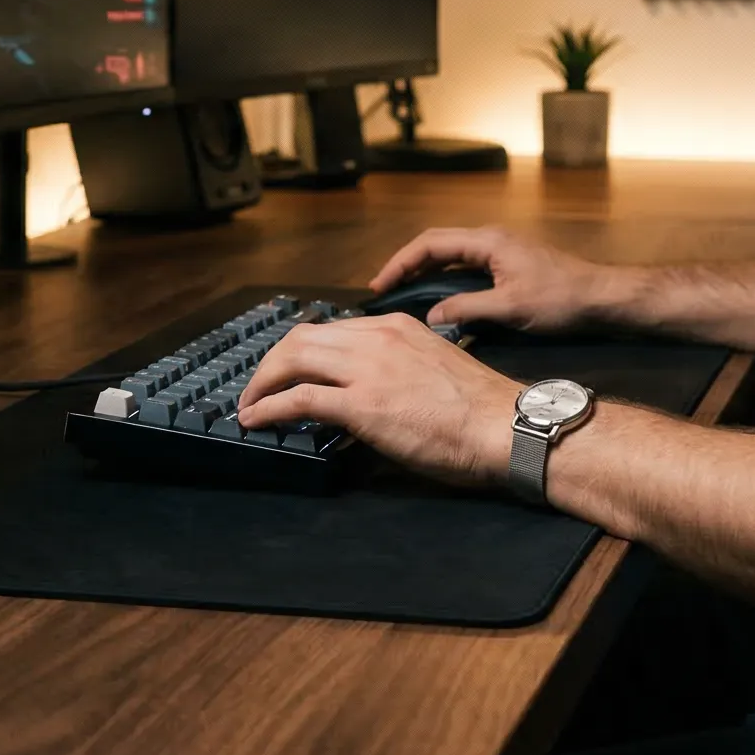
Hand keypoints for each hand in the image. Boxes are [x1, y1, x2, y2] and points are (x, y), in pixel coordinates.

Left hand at [235, 314, 522, 486]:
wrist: (504, 426)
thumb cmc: (481, 409)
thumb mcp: (432, 369)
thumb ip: (397, 369)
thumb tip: (370, 393)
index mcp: (396, 327)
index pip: (332, 329)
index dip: (300, 349)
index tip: (288, 369)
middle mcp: (377, 338)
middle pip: (302, 337)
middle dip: (271, 363)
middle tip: (258, 386)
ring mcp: (368, 369)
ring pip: (293, 359)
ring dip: (262, 382)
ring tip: (250, 403)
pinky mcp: (362, 404)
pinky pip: (298, 398)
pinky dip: (269, 407)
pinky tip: (256, 420)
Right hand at [369, 227, 618, 333]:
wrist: (602, 297)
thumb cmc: (561, 299)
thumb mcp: (510, 308)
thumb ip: (467, 310)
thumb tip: (431, 318)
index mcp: (488, 242)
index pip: (431, 244)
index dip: (401, 263)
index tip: (380, 284)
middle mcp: (491, 240)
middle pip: (437, 246)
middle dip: (408, 266)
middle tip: (385, 291)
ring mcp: (501, 251)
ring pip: (453, 257)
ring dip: (427, 273)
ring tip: (404, 296)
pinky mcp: (510, 265)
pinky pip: (468, 268)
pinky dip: (447, 281)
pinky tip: (440, 302)